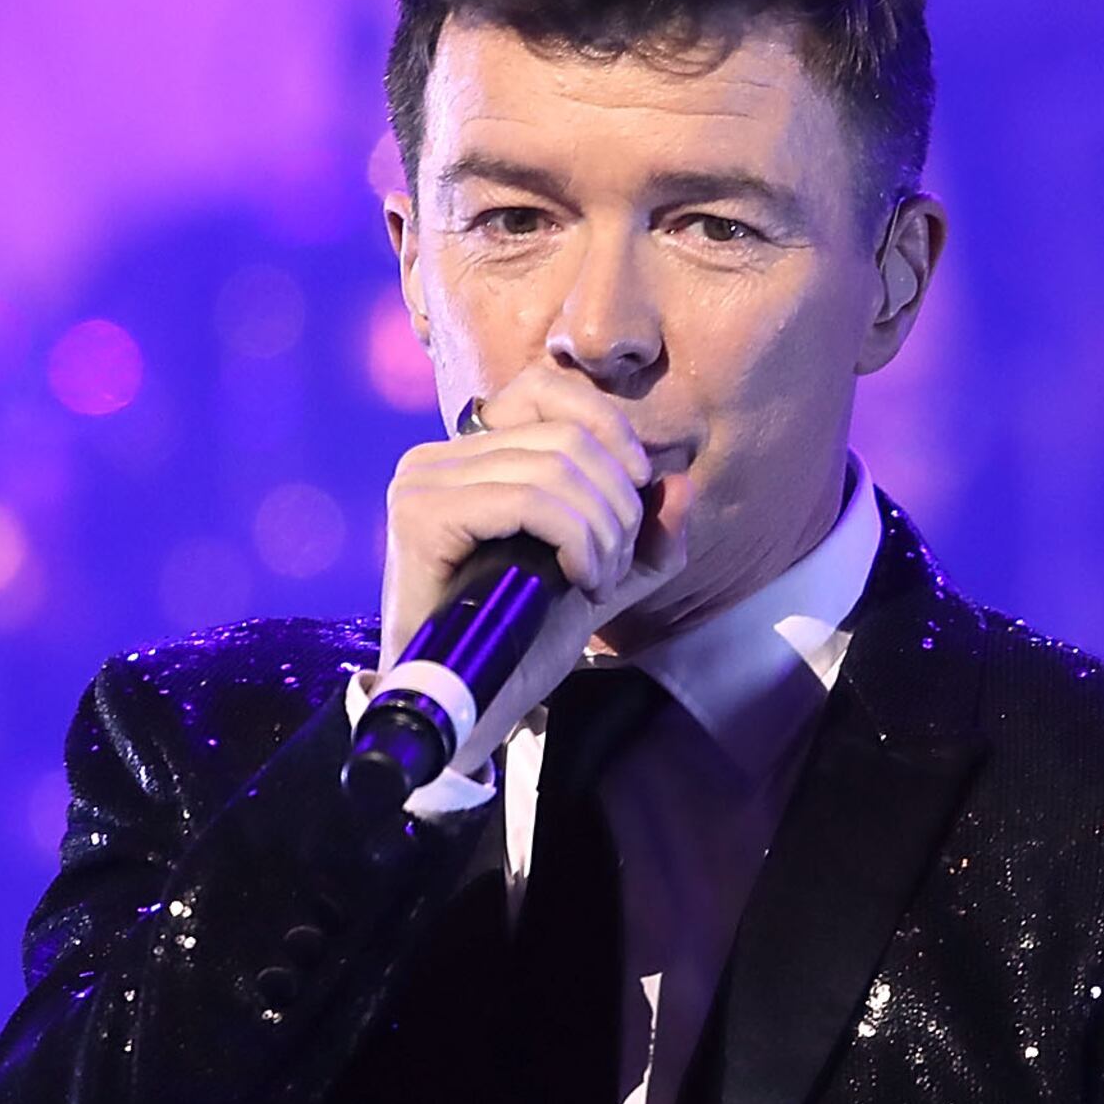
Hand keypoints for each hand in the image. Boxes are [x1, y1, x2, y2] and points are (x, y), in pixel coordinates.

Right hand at [382, 365, 687, 761]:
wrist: (468, 712)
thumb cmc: (520, 643)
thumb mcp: (600, 578)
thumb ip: (645, 537)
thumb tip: (681, 483)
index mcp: (472, 456)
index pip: (547, 391)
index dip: (609, 427)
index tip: (639, 490)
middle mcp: (438, 457)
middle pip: (565, 438)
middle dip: (617, 504)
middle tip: (615, 566)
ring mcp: (424, 483)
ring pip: (555, 469)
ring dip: (602, 531)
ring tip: (599, 582)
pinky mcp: (421, 517)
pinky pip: (529, 501)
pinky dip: (577, 539)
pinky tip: (580, 581)